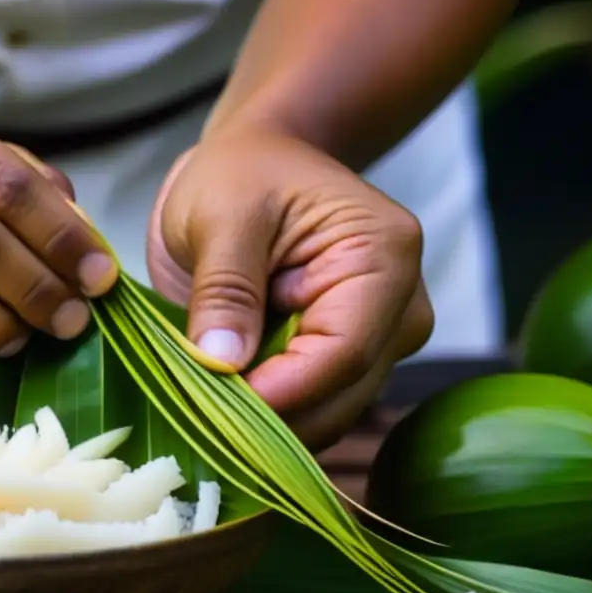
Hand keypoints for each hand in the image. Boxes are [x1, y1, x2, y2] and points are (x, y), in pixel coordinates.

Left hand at [148, 128, 432, 449]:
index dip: (279, 394)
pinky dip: (265, 420)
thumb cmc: (243, 174)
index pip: (342, 353)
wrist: (256, 164)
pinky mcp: (346, 364)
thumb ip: (224, 288)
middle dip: (268, 421)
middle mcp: (399, 309)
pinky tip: (217, 413)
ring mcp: (377, 342)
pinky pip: (310, 409)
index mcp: (382, 258)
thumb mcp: (221, 214)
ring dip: (263, 428)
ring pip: (326, 416)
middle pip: (341, 397)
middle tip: (192, 425)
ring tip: (198, 418)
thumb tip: (220, 362)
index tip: (211, 413)